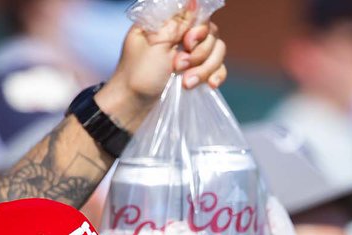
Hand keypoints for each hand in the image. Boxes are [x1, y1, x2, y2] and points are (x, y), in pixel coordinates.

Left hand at [107, 6, 227, 109]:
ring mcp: (189, 55)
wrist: (133, 107)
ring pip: (217, 51)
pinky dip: (216, 76)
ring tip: (187, 83)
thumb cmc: (138, 75)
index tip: (187, 43)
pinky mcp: (196, 72)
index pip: (198, 15)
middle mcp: (180, 36)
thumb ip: (177, 23)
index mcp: (167, 23)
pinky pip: (218, 68)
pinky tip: (210, 86)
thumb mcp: (156, 44)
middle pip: (211, 34)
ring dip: (205, 69)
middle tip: (178, 66)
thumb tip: (194, 1)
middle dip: (199, 54)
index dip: (198, 30)